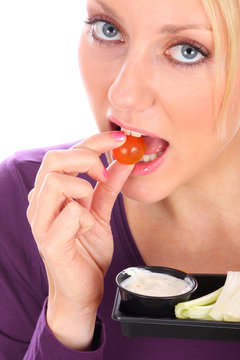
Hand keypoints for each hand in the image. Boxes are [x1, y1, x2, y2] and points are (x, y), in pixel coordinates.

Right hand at [27, 131, 132, 349]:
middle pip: (53, 160)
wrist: (82, 290)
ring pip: (55, 182)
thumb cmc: (87, 251)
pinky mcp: (50, 242)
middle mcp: (41, 204)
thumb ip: (109, 187)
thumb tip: (124, 160)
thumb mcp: (100, 213)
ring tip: (92, 206)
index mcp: (51, 194)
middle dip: (86, 158)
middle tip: (104, 173)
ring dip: (83, 187)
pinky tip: (88, 228)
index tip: (121, 138)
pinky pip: (69, 214)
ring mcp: (41, 223)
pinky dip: (85, 217)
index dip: (94, 142)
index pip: (66, 154)